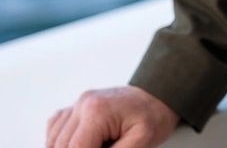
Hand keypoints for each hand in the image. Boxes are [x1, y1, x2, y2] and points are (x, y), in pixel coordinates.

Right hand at [47, 85, 179, 147]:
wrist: (160, 94)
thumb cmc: (153, 116)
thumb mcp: (141, 141)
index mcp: (96, 111)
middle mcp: (83, 104)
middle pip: (61, 147)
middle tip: (109, 146)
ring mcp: (78, 104)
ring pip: (54, 141)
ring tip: (99, 145)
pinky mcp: (76, 107)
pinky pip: (55, 130)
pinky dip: (61, 143)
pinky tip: (82, 145)